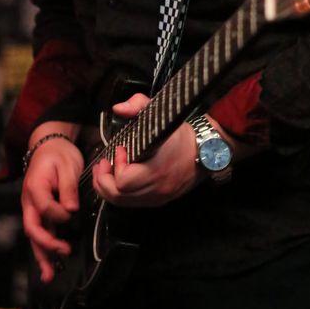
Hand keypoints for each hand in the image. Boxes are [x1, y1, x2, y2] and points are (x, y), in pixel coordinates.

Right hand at [21, 135, 83, 282]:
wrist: (49, 145)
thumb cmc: (58, 154)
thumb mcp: (67, 165)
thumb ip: (68, 188)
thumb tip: (71, 210)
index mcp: (35, 187)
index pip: (44, 208)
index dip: (60, 214)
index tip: (73, 210)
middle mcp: (29, 201)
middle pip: (32, 228)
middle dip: (46, 244)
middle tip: (64, 252)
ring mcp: (32, 208)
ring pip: (34, 235)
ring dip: (41, 256)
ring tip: (48, 276)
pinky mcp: (39, 213)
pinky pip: (39, 233)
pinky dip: (43, 249)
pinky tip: (48, 266)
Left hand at [92, 93, 201, 207]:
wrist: (207, 151)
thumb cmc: (182, 135)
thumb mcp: (161, 113)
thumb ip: (138, 105)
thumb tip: (118, 109)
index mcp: (157, 169)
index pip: (125, 180)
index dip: (116, 165)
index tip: (120, 148)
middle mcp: (157, 188)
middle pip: (118, 196)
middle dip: (103, 179)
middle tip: (102, 163)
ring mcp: (158, 197)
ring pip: (122, 203)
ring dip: (107, 188)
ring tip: (104, 171)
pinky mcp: (159, 200)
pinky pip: (132, 203)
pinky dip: (119, 193)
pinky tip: (117, 179)